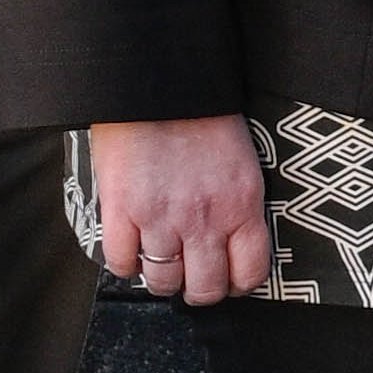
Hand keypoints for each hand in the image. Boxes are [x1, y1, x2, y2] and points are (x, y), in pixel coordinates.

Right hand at [88, 114, 268, 306]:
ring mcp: (161, 218)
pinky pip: (121, 262)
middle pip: (206, 288)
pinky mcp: (121, 210)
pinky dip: (124, 263)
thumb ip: (238, 205)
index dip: (239, 284)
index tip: (230, 280)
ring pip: (162, 281)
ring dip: (161, 279)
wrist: (160, 82)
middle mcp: (205, 220)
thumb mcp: (240, 162)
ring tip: (159, 263)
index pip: (251, 272)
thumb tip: (233, 241)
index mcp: (242, 206)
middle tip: (192, 279)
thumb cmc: (202, 116)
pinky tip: (130, 249)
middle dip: (199, 290)